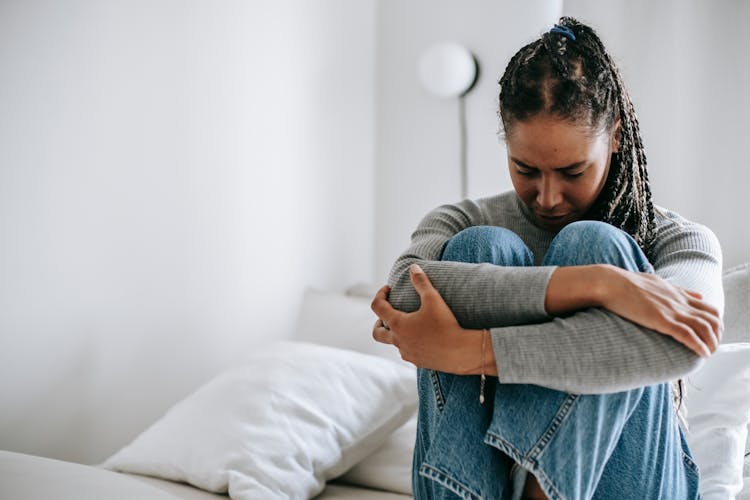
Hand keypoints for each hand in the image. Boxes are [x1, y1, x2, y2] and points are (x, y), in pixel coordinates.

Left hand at [371, 264, 483, 373]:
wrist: (461, 352)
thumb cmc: (446, 324)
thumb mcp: (433, 299)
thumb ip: (421, 282)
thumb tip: (413, 267)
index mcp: (398, 324)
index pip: (377, 307)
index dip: (380, 295)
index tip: (388, 289)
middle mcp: (398, 341)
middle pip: (377, 333)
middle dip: (379, 322)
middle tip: (387, 315)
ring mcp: (407, 353)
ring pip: (394, 343)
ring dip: (397, 334)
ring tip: (409, 325)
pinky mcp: (418, 362)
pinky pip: (408, 352)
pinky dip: (410, 344)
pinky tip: (422, 338)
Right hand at [599, 265, 721, 356]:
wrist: (610, 283)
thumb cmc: (626, 283)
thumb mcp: (657, 282)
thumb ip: (678, 290)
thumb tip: (697, 294)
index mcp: (677, 293)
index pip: (709, 308)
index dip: (715, 323)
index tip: (711, 334)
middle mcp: (679, 302)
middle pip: (713, 319)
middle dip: (717, 334)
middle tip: (712, 346)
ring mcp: (672, 311)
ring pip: (705, 328)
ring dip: (712, 343)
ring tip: (709, 353)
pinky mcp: (662, 320)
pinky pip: (688, 335)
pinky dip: (699, 346)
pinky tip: (703, 354)